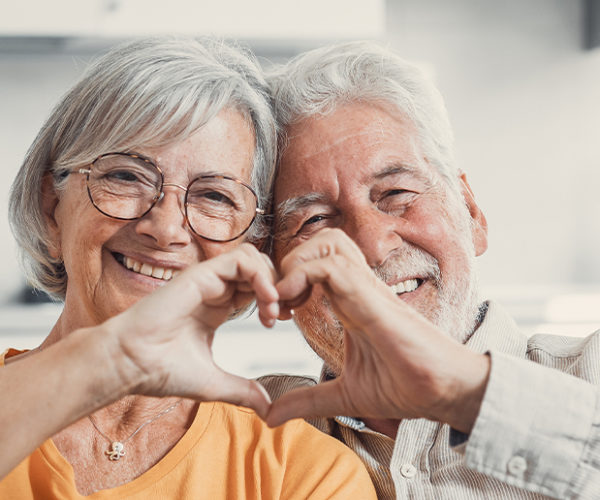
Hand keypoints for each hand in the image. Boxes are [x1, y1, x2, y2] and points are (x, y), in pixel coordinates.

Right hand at [103, 243, 278, 418]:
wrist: (130, 364)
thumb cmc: (160, 371)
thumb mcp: (214, 383)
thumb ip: (242, 390)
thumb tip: (267, 408)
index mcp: (217, 307)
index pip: (255, 287)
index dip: (274, 300)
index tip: (278, 322)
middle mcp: (214, 289)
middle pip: (258, 268)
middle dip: (278, 287)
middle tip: (282, 314)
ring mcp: (207, 279)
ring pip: (252, 257)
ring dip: (271, 280)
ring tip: (273, 309)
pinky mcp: (200, 274)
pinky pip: (241, 260)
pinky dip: (261, 276)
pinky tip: (266, 301)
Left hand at [267, 229, 489, 431]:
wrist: (444, 392)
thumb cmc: (406, 387)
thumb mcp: (344, 395)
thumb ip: (308, 400)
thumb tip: (271, 416)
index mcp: (350, 302)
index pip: (315, 264)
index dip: (286, 281)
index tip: (275, 316)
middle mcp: (357, 288)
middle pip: (320, 241)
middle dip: (288, 264)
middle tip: (277, 303)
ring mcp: (366, 289)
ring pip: (327, 242)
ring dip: (296, 266)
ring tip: (285, 302)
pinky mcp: (372, 297)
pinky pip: (333, 266)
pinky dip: (304, 276)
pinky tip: (295, 309)